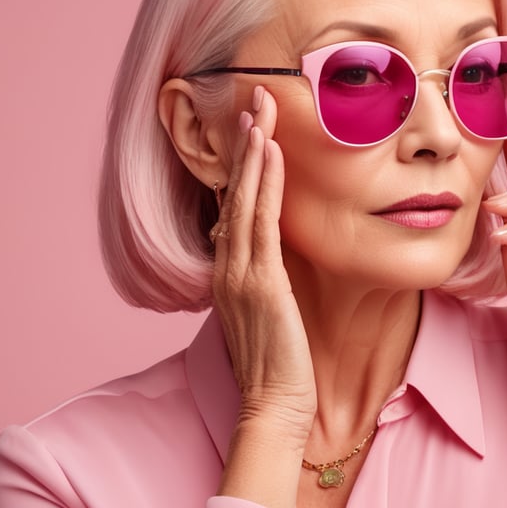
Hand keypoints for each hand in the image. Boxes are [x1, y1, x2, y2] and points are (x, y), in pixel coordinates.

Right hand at [211, 86, 316, 437]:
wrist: (274, 409)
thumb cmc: (277, 367)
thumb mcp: (269, 316)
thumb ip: (267, 282)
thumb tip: (275, 259)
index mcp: (229, 274)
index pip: (234, 207)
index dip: (241, 166)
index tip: (252, 130)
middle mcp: (228, 267)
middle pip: (235, 192)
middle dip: (244, 143)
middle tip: (253, 98)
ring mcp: (241, 273)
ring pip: (244, 198)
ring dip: (253, 150)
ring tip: (259, 109)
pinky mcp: (261, 282)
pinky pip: (262, 222)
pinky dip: (266, 184)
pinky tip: (272, 153)